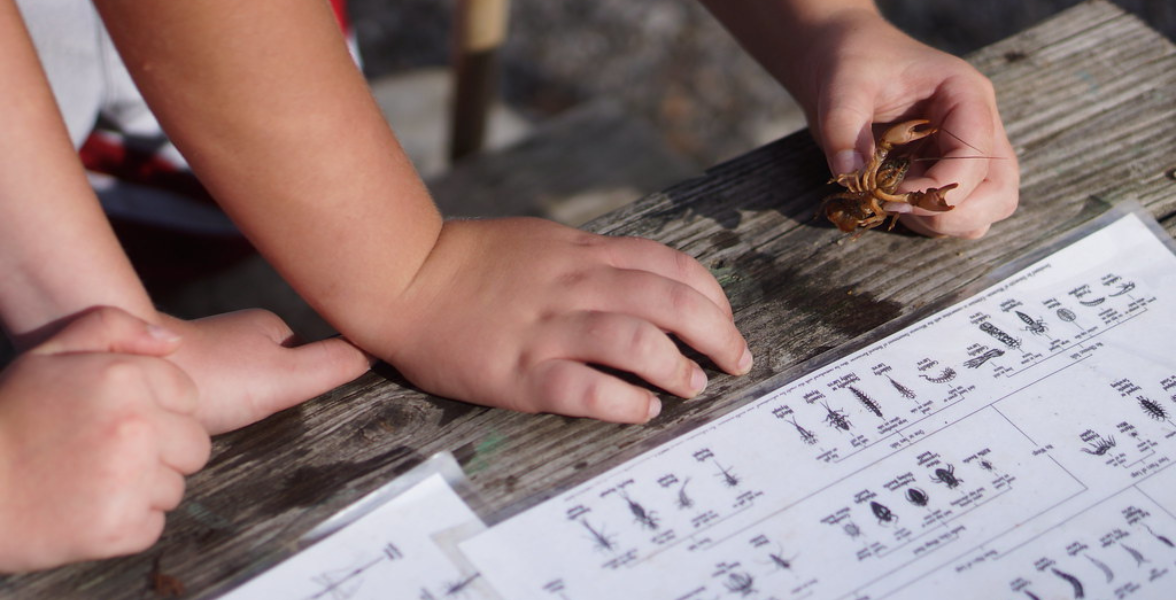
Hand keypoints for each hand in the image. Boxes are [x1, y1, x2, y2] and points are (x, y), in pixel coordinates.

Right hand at [0, 307, 209, 572]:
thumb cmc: (9, 418)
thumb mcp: (48, 355)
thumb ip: (112, 328)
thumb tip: (173, 341)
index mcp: (124, 377)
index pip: (188, 398)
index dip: (158, 411)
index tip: (117, 421)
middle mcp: (136, 424)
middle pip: (194, 445)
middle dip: (162, 452)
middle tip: (106, 456)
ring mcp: (130, 477)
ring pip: (175, 487)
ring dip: (142, 490)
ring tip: (90, 482)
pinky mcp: (120, 526)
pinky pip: (152, 525)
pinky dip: (124, 525)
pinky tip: (85, 510)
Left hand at [160, 310, 370, 434]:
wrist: (133, 376)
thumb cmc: (211, 377)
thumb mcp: (285, 376)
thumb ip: (331, 366)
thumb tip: (375, 352)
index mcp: (269, 326)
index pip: (309, 357)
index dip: (313, 382)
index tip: (302, 405)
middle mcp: (238, 333)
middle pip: (274, 371)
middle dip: (273, 396)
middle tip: (264, 421)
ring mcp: (207, 352)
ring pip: (240, 385)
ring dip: (239, 405)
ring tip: (231, 423)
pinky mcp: (180, 374)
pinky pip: (210, 393)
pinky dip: (212, 408)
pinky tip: (205, 423)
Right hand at [370, 218, 751, 423]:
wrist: (402, 278)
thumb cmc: (470, 262)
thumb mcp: (542, 242)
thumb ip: (592, 261)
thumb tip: (645, 284)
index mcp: (582, 254)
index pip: (669, 266)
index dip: (712, 296)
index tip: (726, 322)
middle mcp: (574, 287)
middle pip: (669, 304)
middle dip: (718, 334)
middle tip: (736, 362)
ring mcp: (546, 329)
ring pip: (637, 343)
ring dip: (678, 369)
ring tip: (691, 387)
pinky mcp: (518, 372)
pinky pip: (585, 388)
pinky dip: (625, 402)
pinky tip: (642, 410)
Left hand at [789, 10, 1018, 237]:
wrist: (844, 57)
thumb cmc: (852, 61)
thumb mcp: (842, 86)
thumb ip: (842, 127)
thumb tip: (849, 174)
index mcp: (966, 97)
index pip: (977, 159)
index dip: (938, 189)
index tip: (889, 196)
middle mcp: (977, 127)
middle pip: (999, 192)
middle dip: (952, 214)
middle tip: (896, 208)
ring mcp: (965, 153)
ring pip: (983, 210)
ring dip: (938, 221)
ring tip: (889, 200)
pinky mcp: (945, 171)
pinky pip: (954, 211)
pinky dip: (925, 220)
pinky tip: (888, 199)